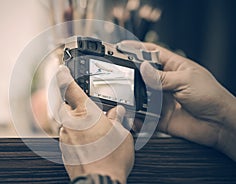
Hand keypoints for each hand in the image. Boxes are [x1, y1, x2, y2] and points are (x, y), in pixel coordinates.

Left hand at [55, 66, 133, 183]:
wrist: (100, 181)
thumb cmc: (111, 157)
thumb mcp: (122, 134)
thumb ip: (117, 119)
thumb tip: (117, 113)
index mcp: (84, 113)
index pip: (70, 88)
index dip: (65, 76)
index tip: (61, 70)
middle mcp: (70, 123)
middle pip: (68, 107)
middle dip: (77, 106)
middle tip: (90, 111)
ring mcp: (65, 138)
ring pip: (70, 124)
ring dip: (80, 125)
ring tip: (96, 133)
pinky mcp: (64, 151)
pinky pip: (70, 138)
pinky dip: (79, 138)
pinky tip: (91, 144)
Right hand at [121, 41, 235, 160]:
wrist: (219, 124)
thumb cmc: (211, 96)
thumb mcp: (185, 80)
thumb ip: (161, 77)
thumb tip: (142, 68)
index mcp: (173, 67)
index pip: (151, 53)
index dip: (136, 49)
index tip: (121, 48)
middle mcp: (165, 82)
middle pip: (142, 75)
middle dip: (130, 75)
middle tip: (119, 76)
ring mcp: (161, 99)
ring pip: (140, 95)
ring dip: (132, 97)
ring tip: (124, 97)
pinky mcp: (160, 115)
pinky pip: (144, 116)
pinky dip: (137, 117)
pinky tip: (133, 116)